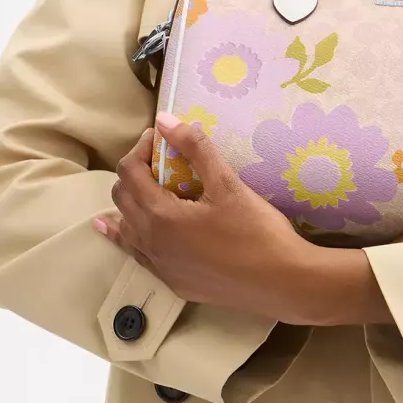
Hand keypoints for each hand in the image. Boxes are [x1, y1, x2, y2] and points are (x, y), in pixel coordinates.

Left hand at [90, 113, 306, 318]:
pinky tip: (123, 231)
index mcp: (161, 215)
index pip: (130, 172)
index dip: (140, 149)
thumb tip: (164, 120)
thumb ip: (195, 148)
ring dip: (129, 203)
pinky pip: (138, 254)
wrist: (281, 282)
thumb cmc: (257, 230)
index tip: (159, 137)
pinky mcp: (174, 282)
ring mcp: (160, 267)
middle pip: (122, 198)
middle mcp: (151, 243)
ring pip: (125, 228)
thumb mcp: (228, 184)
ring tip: (143, 186)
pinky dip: (128, 236)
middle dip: (134, 172)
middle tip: (160, 159)